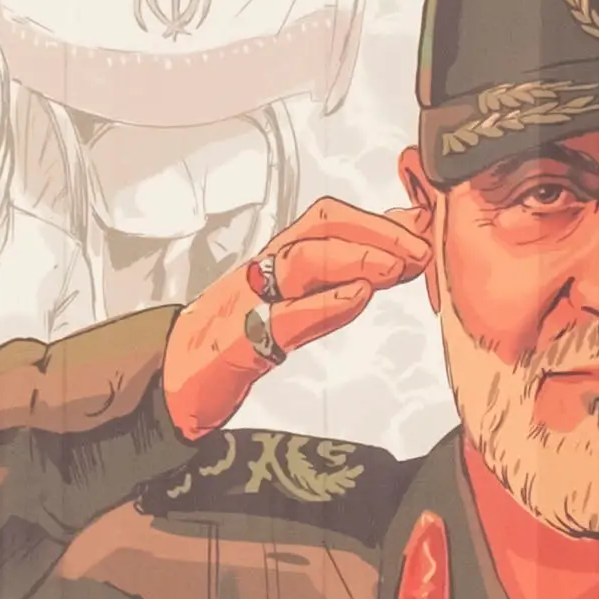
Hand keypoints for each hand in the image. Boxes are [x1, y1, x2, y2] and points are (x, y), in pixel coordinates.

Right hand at [161, 199, 428, 437]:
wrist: (172, 380)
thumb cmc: (236, 340)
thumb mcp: (293, 306)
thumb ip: (338, 281)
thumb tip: (397, 257)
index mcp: (277, 259)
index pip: (332, 219)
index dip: (382, 217)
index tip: (427, 223)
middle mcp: (264, 271)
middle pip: (320, 226)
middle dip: (377, 230)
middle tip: (422, 246)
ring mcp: (248, 303)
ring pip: (300, 262)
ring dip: (355, 258)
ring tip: (397, 266)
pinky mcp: (236, 344)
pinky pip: (281, 317)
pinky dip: (323, 305)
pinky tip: (357, 298)